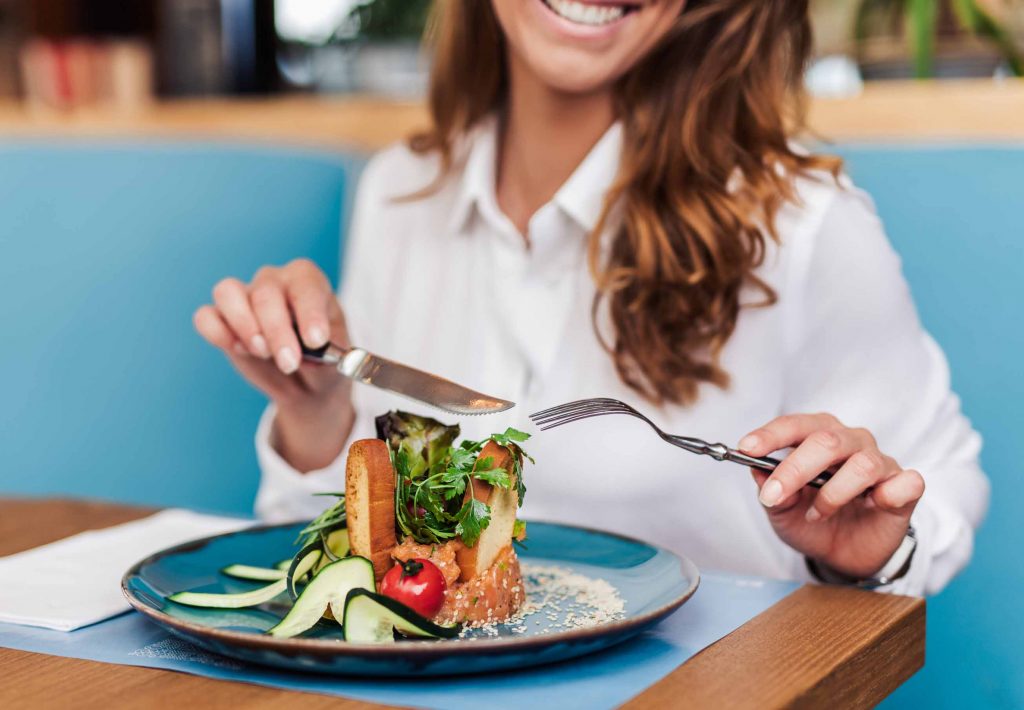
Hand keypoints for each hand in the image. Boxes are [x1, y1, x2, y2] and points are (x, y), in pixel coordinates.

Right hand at [193, 259, 353, 470]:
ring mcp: (245, 296)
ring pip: (228, 292)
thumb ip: (327, 355)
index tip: (316, 340)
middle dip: (277, 332)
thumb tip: (311, 348)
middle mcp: (275, 281)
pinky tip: (238, 350)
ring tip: (262, 352)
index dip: (309, 311)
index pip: (306, 284)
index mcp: (309, 282)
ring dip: (243, 325)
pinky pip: (206, 317)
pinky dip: (217, 333)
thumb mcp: (337, 363)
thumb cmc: (325, 364)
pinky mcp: (221, 319)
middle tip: (289, 363)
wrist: (306, 383)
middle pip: (266, 293)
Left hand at [739, 413, 924, 578]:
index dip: (771, 435)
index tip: (747, 448)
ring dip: (833, 494)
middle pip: (827, 441)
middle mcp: (851, 442)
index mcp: (818, 436)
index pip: (795, 425)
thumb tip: (756, 470)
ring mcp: (881, 463)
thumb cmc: (811, 521)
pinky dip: (887, 495)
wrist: (843, 556)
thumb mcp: (781, 511)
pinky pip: (906, 483)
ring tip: (817, 514)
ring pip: (862, 464)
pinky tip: (873, 506)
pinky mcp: (905, 487)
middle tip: (774, 495)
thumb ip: (770, 489)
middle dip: (795, 469)